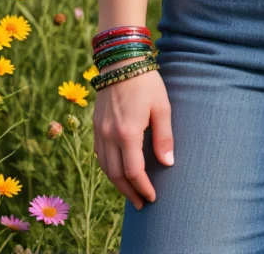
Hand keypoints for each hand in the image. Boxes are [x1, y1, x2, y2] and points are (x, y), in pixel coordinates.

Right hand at [93, 62, 173, 209]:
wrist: (121, 60)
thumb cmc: (146, 81)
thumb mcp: (162, 106)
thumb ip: (164, 136)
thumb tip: (168, 163)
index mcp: (127, 133)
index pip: (133, 171)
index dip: (143, 187)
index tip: (152, 197)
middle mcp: (109, 135)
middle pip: (116, 175)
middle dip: (129, 192)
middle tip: (141, 203)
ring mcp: (99, 130)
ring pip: (105, 167)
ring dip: (117, 183)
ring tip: (131, 192)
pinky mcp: (95, 125)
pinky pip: (99, 154)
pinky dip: (108, 168)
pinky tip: (118, 171)